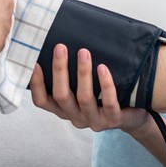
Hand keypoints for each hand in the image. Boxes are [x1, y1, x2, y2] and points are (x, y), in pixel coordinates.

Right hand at [30, 44, 149, 131]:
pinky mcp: (113, 119)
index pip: (42, 101)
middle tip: (60, 47)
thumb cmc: (102, 98)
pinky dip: (105, 84)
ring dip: (82, 73)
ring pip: (84, 98)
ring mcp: (94, 120)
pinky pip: (108, 102)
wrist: (132, 115)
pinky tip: (103, 68)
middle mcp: (75, 117)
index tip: (33, 62)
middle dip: (59, 70)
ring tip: (83, 52)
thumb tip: (58, 46)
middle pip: (61, 96)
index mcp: (64, 110)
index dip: (36, 83)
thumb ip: (69, 77)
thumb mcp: (82, 90)